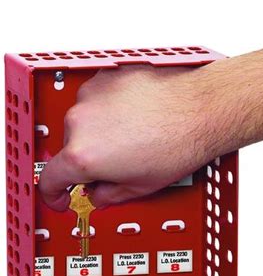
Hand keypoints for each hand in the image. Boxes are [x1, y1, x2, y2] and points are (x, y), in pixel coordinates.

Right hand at [39, 65, 214, 209]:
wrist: (201, 110)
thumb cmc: (178, 145)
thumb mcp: (141, 187)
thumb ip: (110, 195)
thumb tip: (101, 195)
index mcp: (84, 155)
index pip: (50, 180)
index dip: (54, 196)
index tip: (61, 198)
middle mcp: (80, 121)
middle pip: (71, 149)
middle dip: (90, 162)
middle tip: (118, 168)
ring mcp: (91, 95)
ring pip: (84, 123)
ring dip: (100, 135)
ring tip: (135, 140)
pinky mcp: (105, 77)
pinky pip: (98, 101)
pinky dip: (110, 112)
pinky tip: (136, 120)